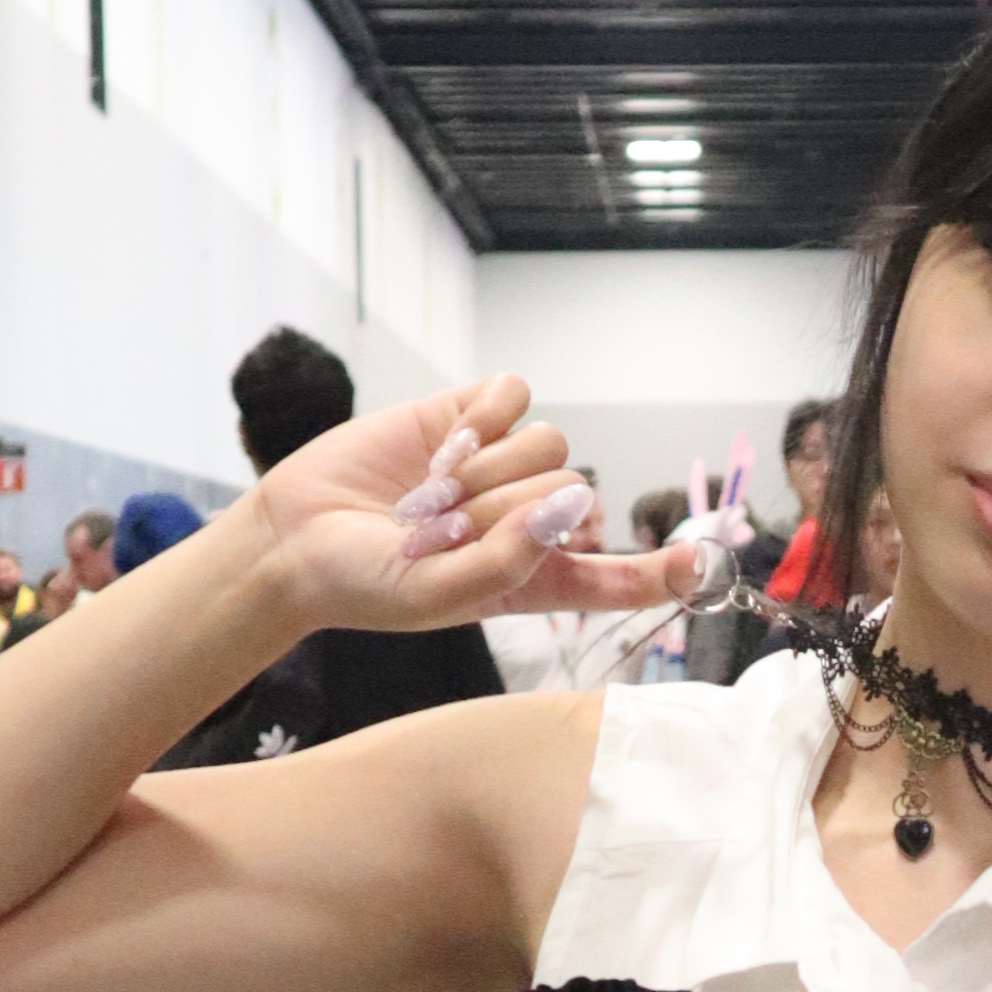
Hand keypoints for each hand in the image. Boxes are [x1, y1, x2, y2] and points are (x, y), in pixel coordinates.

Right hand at [227, 371, 690, 641]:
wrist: (295, 537)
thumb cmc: (366, 585)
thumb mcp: (438, 597)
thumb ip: (509, 562)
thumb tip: (566, 510)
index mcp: (534, 578)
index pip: (614, 576)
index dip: (659, 571)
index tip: (696, 564)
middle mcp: (527, 518)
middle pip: (573, 492)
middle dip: (508, 507)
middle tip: (443, 528)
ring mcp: (500, 463)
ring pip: (550, 444)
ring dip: (489, 467)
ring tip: (432, 491)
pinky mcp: (470, 415)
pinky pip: (514, 394)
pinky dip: (484, 415)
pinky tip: (442, 441)